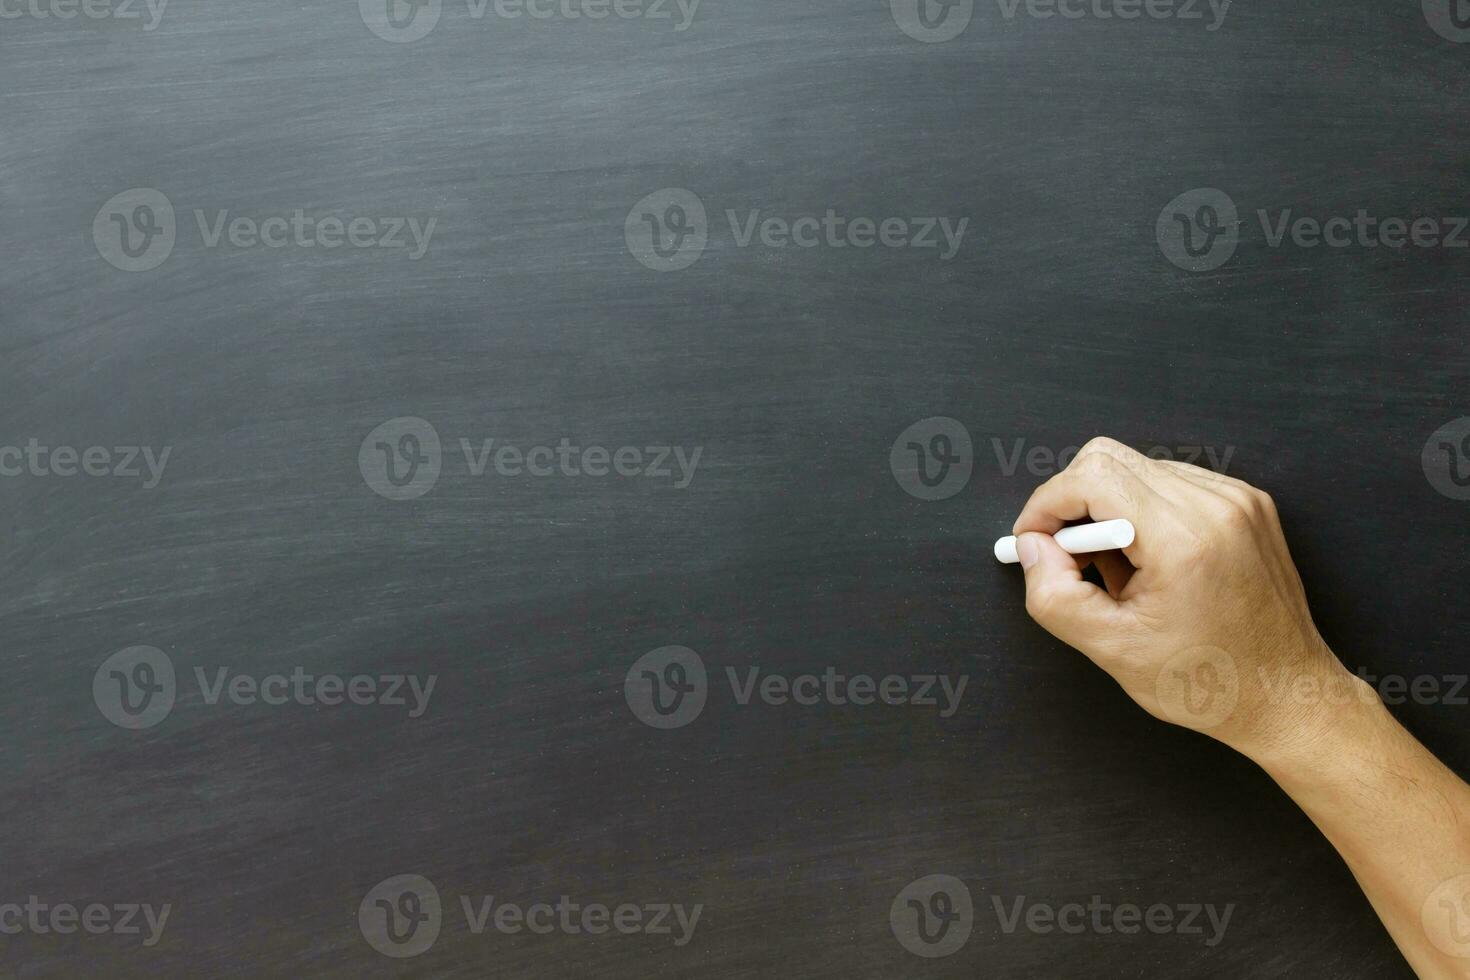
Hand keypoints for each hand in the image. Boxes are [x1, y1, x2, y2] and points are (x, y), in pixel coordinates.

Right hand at [1011, 437, 1362, 762]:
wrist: (1287, 695)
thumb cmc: (1210, 681)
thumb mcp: (1111, 649)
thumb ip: (1054, 594)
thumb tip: (1031, 548)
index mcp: (1185, 538)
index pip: (1091, 478)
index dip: (1046, 505)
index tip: (1032, 540)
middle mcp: (1216, 505)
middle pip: (1108, 458)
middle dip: (1071, 503)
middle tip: (1066, 556)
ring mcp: (1237, 499)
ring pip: (1136, 467)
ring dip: (1107, 508)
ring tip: (1115, 569)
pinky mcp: (1246, 503)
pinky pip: (1170, 482)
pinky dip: (1141, 511)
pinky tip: (1147, 560)